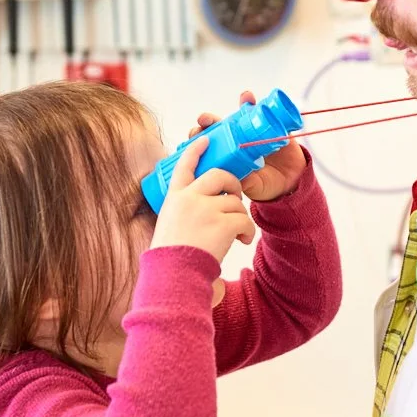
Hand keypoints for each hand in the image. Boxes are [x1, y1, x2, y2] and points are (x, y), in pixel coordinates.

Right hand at [150, 135, 255, 261]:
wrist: (173, 276)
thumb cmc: (169, 260)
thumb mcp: (168, 228)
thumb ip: (183, 215)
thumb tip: (201, 216)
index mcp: (174, 198)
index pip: (184, 166)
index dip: (195, 151)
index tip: (205, 140)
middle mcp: (189, 198)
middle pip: (218, 175)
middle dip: (233, 182)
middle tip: (237, 196)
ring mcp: (206, 209)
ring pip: (235, 202)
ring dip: (240, 217)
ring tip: (238, 235)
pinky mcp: (222, 223)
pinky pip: (245, 220)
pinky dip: (248, 232)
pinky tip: (242, 241)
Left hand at [189, 91, 305, 201]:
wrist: (292, 182)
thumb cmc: (266, 186)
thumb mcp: (254, 186)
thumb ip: (246, 182)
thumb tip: (234, 178)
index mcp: (228, 156)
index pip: (209, 144)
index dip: (199, 138)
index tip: (194, 135)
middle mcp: (238, 141)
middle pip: (219, 127)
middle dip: (209, 120)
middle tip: (204, 119)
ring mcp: (252, 133)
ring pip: (239, 116)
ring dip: (233, 107)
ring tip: (230, 104)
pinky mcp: (268, 128)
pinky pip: (261, 113)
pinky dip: (253, 103)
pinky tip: (248, 97)